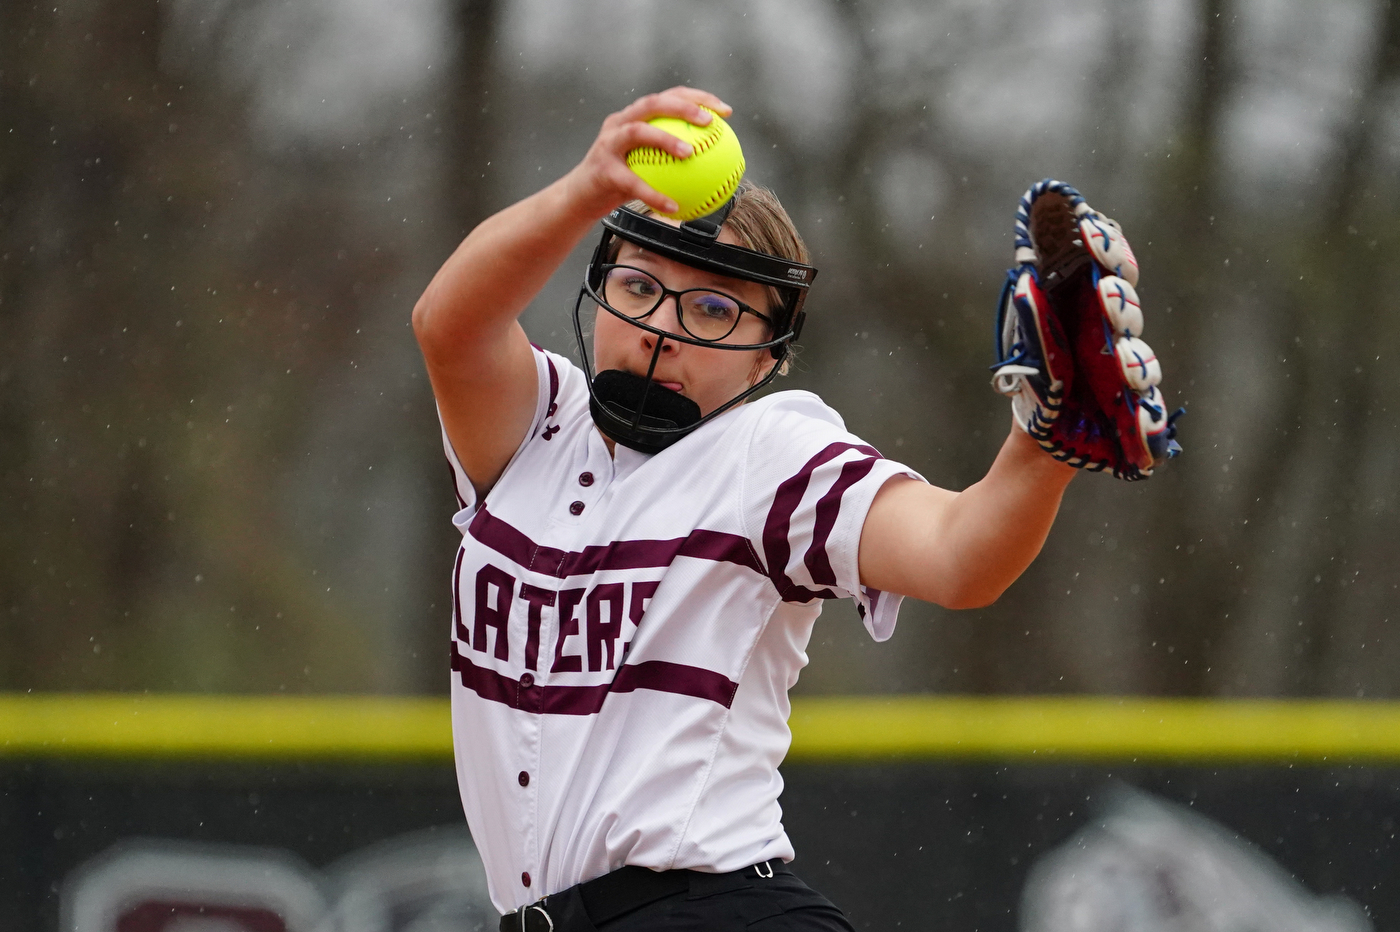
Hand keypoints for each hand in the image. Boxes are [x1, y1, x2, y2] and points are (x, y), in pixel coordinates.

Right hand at [563, 87, 731, 217]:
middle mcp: (620, 124)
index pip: (668, 97)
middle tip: (708, 120)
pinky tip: (673, 207)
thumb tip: (714, 166)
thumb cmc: (619, 182)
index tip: (725, 111)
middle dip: (682, 106)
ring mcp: (608, 144)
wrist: (580, 198)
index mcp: (633, 118)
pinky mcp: (602, 170)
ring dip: (665, 139)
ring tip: (690, 153)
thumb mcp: (646, 165)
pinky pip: (632, 182)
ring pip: (637, 132)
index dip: (697, 98)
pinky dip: (653, 194)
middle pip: (652, 104)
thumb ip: (672, 159)